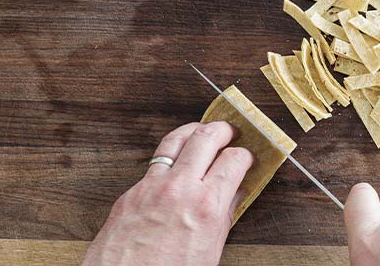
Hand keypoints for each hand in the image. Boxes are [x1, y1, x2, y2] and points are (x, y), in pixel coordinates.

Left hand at [82, 122, 252, 265]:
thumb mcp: (210, 250)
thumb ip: (225, 216)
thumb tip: (236, 194)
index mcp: (206, 206)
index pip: (234, 160)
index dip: (246, 154)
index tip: (248, 156)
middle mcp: (180, 188)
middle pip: (207, 137)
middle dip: (224, 129)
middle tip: (231, 131)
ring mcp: (153, 186)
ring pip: (176, 139)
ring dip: (194, 130)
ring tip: (203, 130)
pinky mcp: (132, 191)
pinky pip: (155, 162)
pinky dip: (170, 155)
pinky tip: (176, 160)